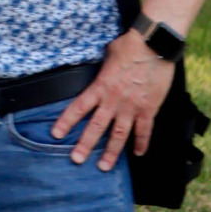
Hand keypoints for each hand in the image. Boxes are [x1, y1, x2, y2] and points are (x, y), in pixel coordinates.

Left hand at [52, 32, 175, 170]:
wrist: (154, 44)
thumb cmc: (129, 45)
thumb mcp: (108, 54)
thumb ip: (102, 68)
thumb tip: (100, 69)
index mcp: (101, 86)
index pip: (79, 107)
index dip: (66, 122)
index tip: (56, 134)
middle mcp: (114, 100)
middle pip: (96, 127)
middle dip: (85, 145)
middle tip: (76, 160)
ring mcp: (132, 106)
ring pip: (119, 135)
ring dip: (111, 152)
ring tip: (104, 167)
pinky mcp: (149, 108)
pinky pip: (144, 130)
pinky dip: (141, 143)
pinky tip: (137, 153)